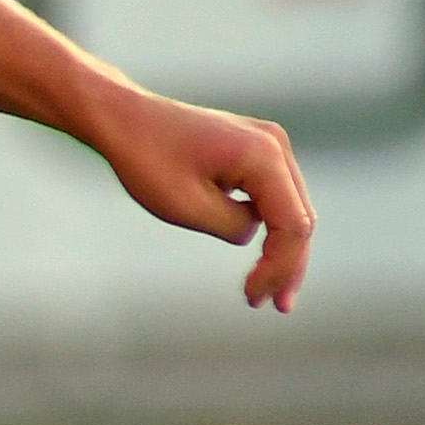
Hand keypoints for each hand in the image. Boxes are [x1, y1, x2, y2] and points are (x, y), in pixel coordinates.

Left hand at [94, 90, 315, 311]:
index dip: (280, 268)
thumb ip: (233, 227)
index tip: (253, 297)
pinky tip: (262, 258)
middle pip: (301, 217)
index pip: (293, 225)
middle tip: (275, 306)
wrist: (123, 118)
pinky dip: (270, 226)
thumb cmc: (147, 159)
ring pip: (291, 208)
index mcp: (264, 156)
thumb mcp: (187, 207)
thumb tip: (254, 234)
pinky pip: (275, 195)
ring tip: (267, 291)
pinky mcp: (255, 149)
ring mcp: (268, 144)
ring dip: (283, 249)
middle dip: (288, 265)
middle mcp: (275, 145)